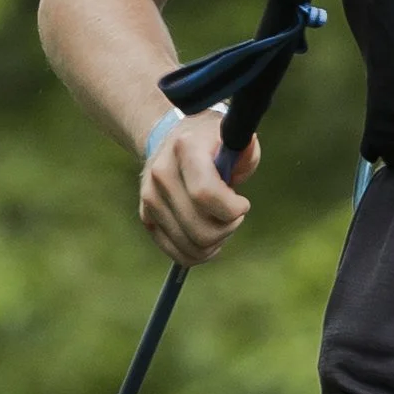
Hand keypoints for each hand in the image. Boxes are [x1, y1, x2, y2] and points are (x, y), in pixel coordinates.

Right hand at [138, 108, 260, 264]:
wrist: (172, 142)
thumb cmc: (213, 145)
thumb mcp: (235, 140)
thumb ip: (246, 150)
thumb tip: (246, 150)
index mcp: (185, 149)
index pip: (205, 194)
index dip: (232, 209)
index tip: (242, 204)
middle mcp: (161, 173)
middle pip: (200, 229)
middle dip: (227, 229)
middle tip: (234, 215)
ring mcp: (150, 196)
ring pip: (191, 246)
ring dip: (215, 243)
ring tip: (221, 223)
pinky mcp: (146, 216)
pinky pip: (177, 253)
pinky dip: (199, 254)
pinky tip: (209, 239)